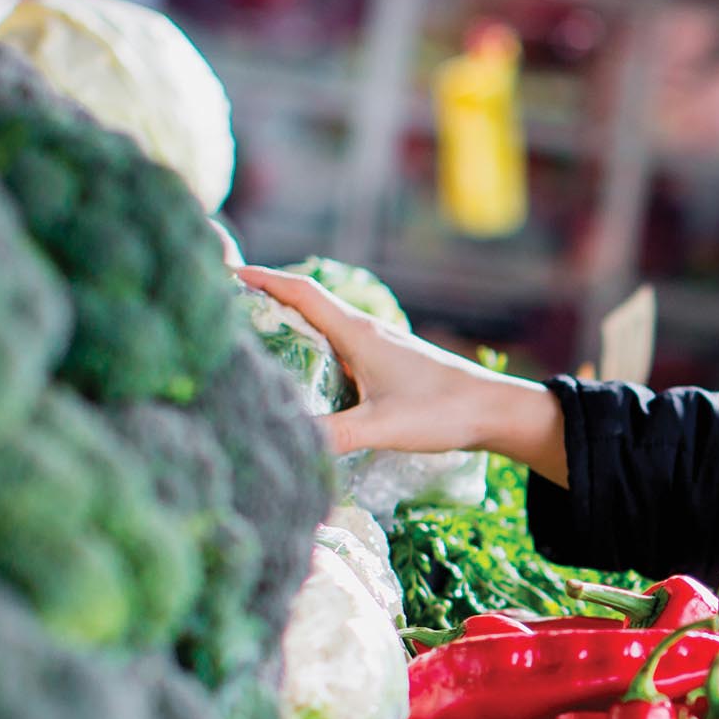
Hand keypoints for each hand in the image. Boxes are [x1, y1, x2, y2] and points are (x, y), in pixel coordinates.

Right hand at [234, 266, 565, 481]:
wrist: (494, 410)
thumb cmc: (443, 411)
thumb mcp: (383, 426)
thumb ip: (334, 437)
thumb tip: (284, 446)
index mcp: (359, 334)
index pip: (301, 294)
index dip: (262, 281)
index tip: (225, 273)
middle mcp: (365, 333)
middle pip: (306, 306)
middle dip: (265, 303)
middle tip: (224, 310)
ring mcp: (378, 348)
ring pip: (323, 329)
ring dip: (289, 328)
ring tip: (249, 341)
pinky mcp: (387, 366)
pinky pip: (338, 349)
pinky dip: (312, 352)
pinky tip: (301, 376)